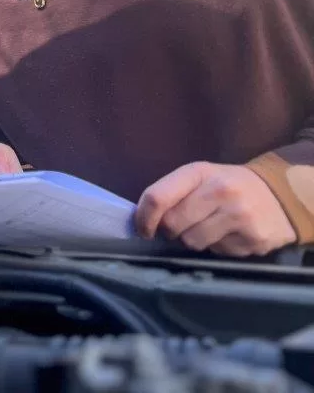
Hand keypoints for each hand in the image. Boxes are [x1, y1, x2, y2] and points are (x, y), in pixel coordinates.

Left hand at [135, 162, 296, 256]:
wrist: (280, 196)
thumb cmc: (228, 186)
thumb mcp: (200, 178)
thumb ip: (172, 193)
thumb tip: (144, 221)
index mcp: (199, 172)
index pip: (157, 197)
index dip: (143, 218)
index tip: (143, 229)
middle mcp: (220, 191)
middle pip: (173, 224)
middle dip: (170, 231)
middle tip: (180, 227)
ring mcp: (240, 216)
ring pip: (193, 242)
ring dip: (193, 240)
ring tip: (208, 228)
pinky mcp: (254, 239)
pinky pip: (218, 252)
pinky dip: (217, 247)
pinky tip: (229, 234)